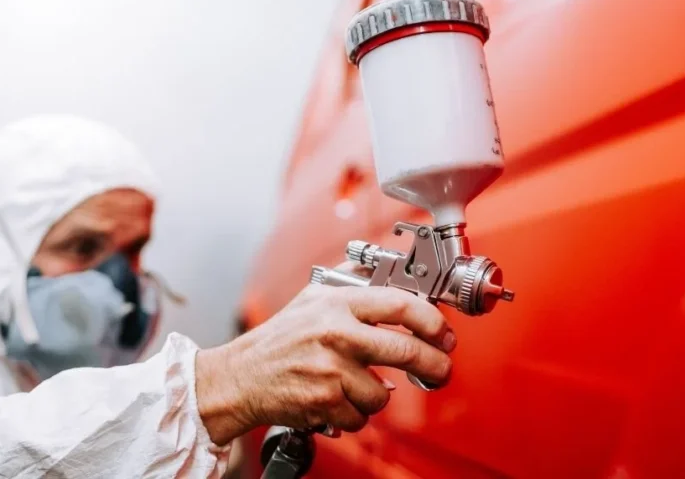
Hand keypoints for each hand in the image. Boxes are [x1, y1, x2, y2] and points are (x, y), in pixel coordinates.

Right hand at [195, 274, 454, 444]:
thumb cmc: (277, 339)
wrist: (239, 377)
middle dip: (434, 365)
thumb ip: (350, 280)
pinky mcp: (324, 401)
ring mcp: (330, 369)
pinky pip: (361, 416)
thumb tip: (388, 269)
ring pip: (383, 393)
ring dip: (377, 396)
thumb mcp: (312, 296)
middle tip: (441, 369)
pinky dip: (354, 414)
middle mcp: (335, 333)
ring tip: (356, 386)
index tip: (444, 333)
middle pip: (406, 351)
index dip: (432, 320)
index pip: (400, 305)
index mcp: (337, 304)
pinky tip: (337, 400)